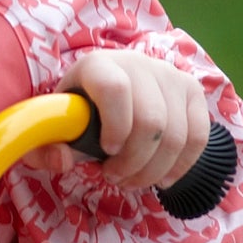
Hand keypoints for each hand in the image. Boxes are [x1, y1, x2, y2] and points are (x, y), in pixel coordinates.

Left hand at [27, 48, 211, 189]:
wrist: (107, 85)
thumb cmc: (77, 113)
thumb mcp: (53, 128)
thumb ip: (45, 147)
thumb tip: (63, 161)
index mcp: (98, 66)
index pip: (114, 89)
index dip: (115, 126)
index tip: (106, 153)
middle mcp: (138, 63)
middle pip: (151, 121)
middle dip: (133, 162)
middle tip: (114, 177)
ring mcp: (170, 76)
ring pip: (175, 135)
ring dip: (153, 170)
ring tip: (132, 179)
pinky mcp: (192, 92)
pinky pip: (197, 137)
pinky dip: (180, 165)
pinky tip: (161, 177)